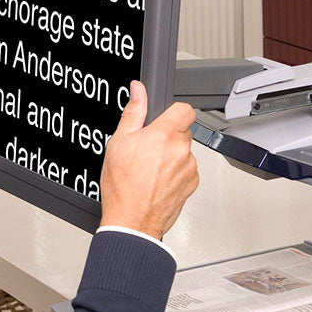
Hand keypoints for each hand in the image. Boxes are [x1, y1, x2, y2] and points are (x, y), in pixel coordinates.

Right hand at [99, 81, 198, 239]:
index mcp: (163, 135)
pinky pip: (187, 169)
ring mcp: (189, 168)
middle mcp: (181, 150)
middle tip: (148, 150)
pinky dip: (176, 172)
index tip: (163, 120)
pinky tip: (157, 180)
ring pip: (184, 151)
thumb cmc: (123, 188)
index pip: (184, 109)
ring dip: (171, 156)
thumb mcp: (118, 143)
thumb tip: (138, 90)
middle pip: (182, 131)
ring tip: (150, 170)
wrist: (132, 221)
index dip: (172, 112)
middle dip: (167, 136)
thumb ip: (133, 112)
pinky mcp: (192, 183)